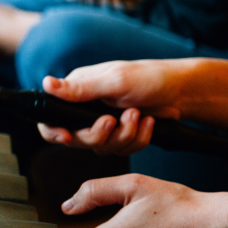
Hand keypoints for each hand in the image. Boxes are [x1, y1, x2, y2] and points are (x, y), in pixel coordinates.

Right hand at [37, 60, 182, 154]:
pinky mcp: (120, 135)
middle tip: (113, 121)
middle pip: (76, 139)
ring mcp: (103, 124)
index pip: (50, 118)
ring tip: (138, 114)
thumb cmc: (148, 77)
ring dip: (124, 135)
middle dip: (98, 134)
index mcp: (77, 92)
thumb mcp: (113, 82)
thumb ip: (79, 89)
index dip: (54, 132)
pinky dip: (137, 140)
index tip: (67, 137)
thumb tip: (46, 84)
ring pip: (101, 147)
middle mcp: (85, 110)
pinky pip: (121, 150)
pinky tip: (148, 123)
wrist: (181, 91)